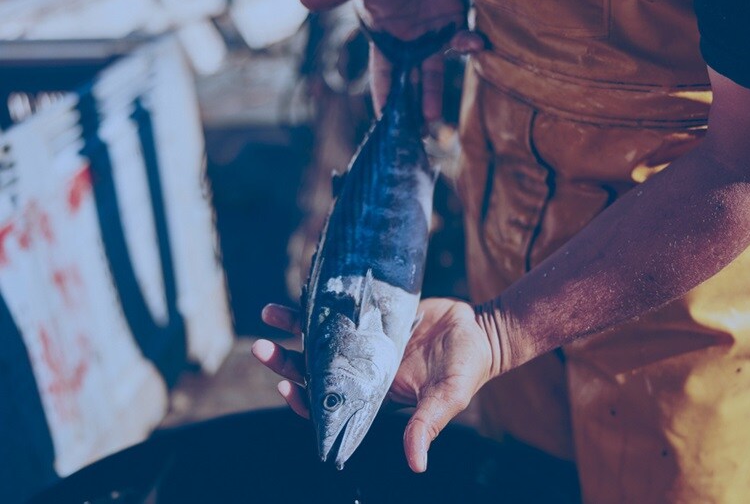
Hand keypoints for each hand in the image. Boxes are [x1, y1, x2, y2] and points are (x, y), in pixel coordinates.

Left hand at [253, 298, 495, 471]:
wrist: (479, 329)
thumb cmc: (465, 368)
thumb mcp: (446, 397)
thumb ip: (426, 425)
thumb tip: (416, 464)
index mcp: (373, 395)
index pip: (328, 405)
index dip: (304, 400)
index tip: (285, 387)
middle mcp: (362, 371)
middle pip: (313, 371)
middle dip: (285, 362)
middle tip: (262, 347)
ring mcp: (364, 343)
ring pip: (319, 340)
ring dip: (292, 330)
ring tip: (268, 314)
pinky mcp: (371, 317)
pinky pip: (338, 312)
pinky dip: (318, 304)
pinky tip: (299, 293)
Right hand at [298, 0, 483, 120]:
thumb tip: (303, 2)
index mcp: (383, 33)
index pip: (382, 76)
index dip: (384, 100)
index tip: (385, 127)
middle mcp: (407, 38)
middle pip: (409, 82)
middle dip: (411, 109)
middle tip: (414, 137)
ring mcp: (432, 29)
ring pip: (435, 70)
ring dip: (435, 95)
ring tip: (434, 121)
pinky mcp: (453, 18)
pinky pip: (462, 40)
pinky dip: (469, 45)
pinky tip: (473, 45)